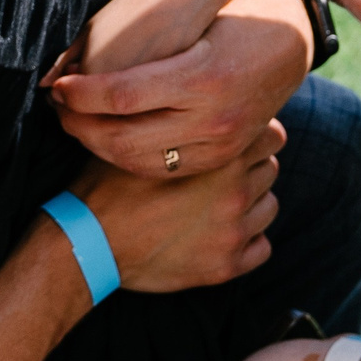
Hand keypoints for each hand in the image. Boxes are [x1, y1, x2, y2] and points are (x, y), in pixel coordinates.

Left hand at [49, 0, 312, 177]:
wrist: (291, 42)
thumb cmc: (236, 17)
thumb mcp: (194, 19)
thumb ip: (142, 43)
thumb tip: (76, 56)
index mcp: (201, 77)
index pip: (121, 97)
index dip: (80, 96)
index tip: (57, 87)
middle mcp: (211, 118)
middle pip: (123, 138)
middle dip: (79, 125)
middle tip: (58, 108)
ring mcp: (219, 144)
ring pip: (140, 161)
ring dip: (98, 145)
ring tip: (77, 124)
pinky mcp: (222, 157)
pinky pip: (164, 169)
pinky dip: (129, 158)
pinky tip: (111, 140)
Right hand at [79, 120, 283, 293]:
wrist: (89, 243)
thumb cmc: (109, 187)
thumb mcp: (137, 139)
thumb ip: (168, 119)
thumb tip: (178, 95)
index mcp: (220, 155)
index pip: (270, 134)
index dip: (253, 134)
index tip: (234, 140)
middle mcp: (236, 191)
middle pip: (269, 168)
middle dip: (251, 168)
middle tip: (221, 174)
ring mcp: (234, 231)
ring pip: (268, 207)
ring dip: (251, 204)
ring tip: (219, 205)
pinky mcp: (226, 265)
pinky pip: (261, 248)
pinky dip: (247, 241)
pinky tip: (221, 234)